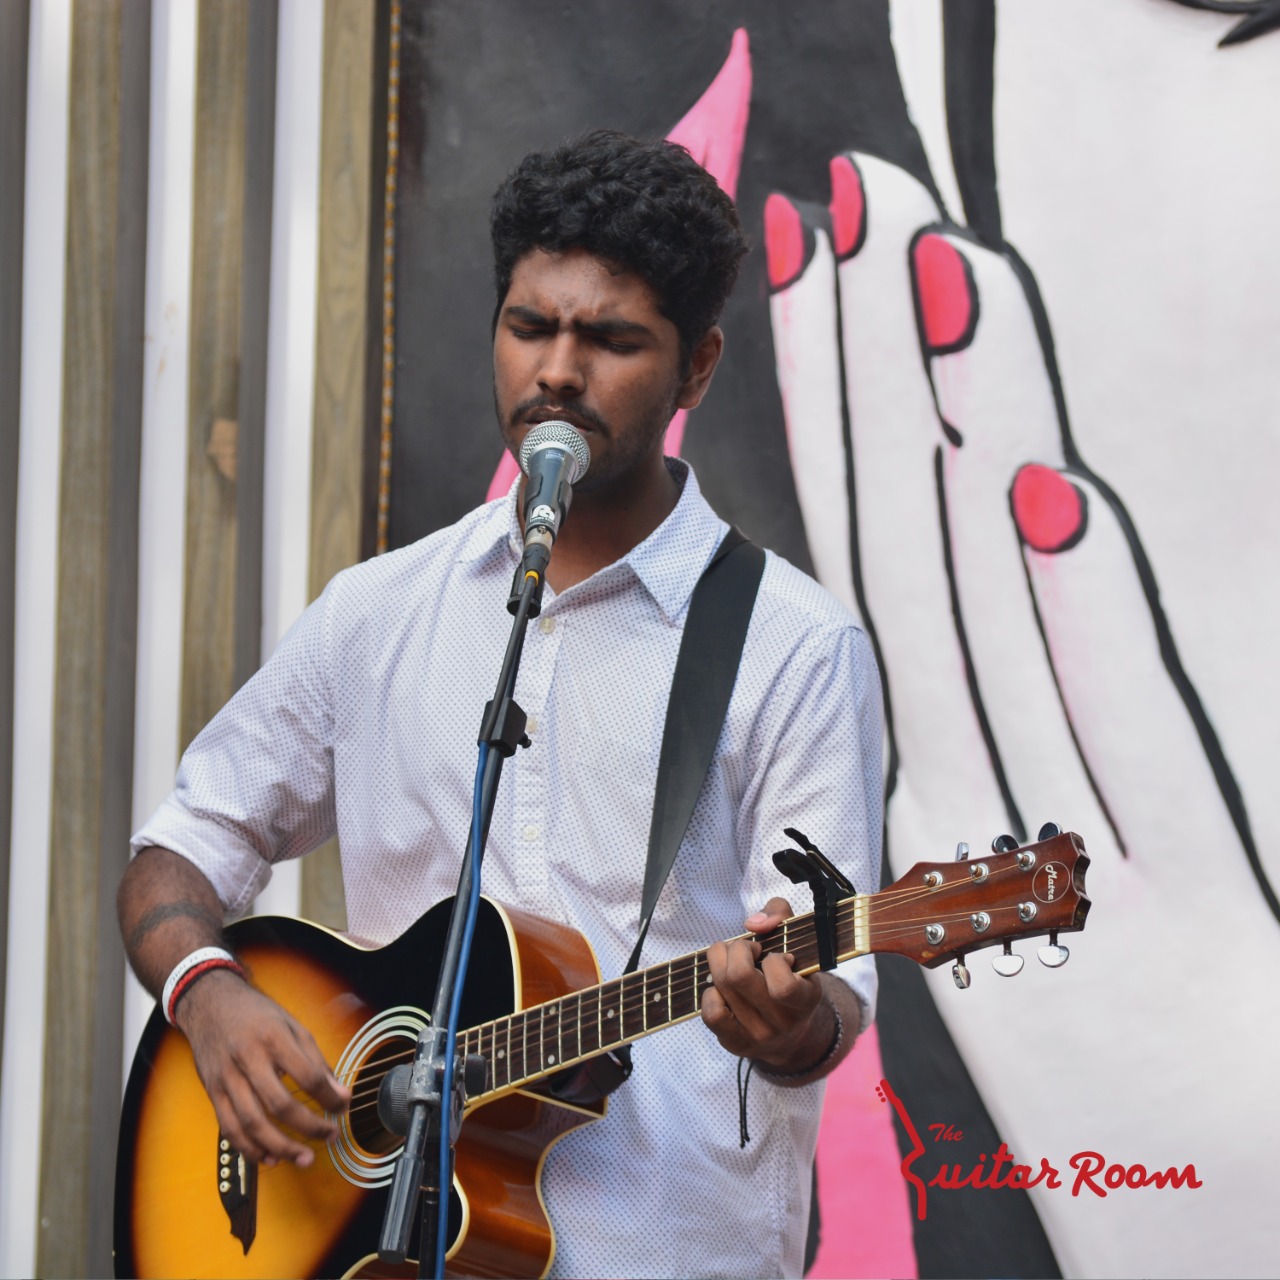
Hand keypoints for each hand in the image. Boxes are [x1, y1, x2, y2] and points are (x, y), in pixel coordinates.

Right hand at [175, 969, 351, 1167]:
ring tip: (303, 1157)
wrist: (210, 1004)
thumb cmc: (256, 1015)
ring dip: (280, 1147)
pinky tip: (269, 1157)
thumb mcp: (292, 1026)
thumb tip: (340, 1093)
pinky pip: (229, 1129)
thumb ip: (316, 1060)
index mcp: (274, 1038)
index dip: (329, 1097)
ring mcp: (227, 1078)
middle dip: (308, 1127)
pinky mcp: (213, 1092)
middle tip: (329, 1137)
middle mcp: (248, 1059)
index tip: (343, 1107)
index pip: (307, 1076)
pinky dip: (249, 1148)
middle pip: (279, 1104)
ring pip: (252, 1123)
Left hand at [700, 897, 830, 1070]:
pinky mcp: (735, 1043)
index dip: (774, 960)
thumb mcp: (799, 943)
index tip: (778, 955)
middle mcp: (783, 1022)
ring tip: (731, 959)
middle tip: (746, 949)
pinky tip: (722, 987)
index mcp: (806, 1000)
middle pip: (739, 976)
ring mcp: (758, 1035)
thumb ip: (780, 914)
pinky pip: (711, 1013)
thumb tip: (753, 923)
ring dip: (719, 961)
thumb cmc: (793, 976)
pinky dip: (710, 992)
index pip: (782, 985)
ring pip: (722, 987)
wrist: (792, 1034)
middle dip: (737, 948)